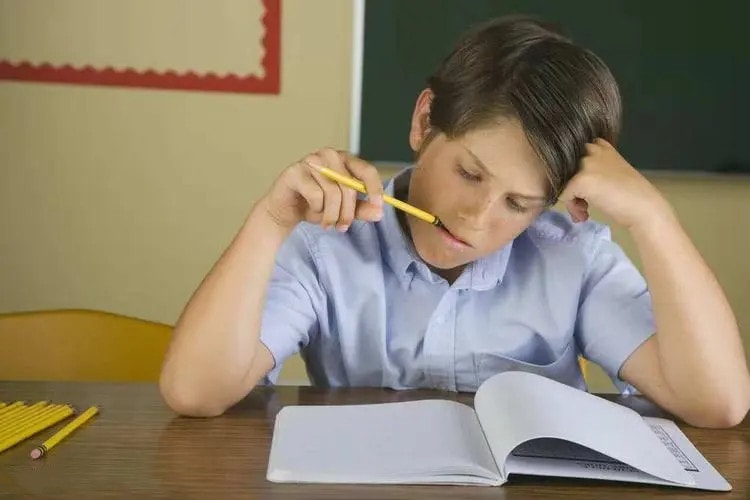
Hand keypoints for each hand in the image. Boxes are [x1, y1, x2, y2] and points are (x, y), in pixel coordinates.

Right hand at [262, 148, 383, 230]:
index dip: (375, 189)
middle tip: (342, 227)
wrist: (285, 211)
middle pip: (349, 186)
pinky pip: (316, 195)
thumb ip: (361, 209)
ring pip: (332, 193)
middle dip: (347, 212)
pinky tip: (311, 209)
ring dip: (330, 214)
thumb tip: (379, 212)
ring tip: (325, 221)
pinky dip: (316, 208)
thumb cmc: (315, 206)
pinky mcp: (295, 171)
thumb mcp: (343, 210)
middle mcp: (329, 155)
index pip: (367, 170)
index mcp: (344, 160)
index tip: (379, 207)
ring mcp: (311, 160)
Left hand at [559, 139, 670, 230]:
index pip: (576, 155)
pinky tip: (586, 214)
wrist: (644, 207)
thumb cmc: (631, 195)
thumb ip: (596, 170)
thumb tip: (576, 182)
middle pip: (566, 169)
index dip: (577, 174)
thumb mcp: (613, 172)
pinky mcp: (580, 180)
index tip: (587, 189)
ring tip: (584, 210)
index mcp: (602, 147)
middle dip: (572, 187)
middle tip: (584, 203)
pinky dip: (572, 207)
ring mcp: (585, 164)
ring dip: (571, 199)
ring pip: (563, 182)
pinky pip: (563, 195)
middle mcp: (592, 150)